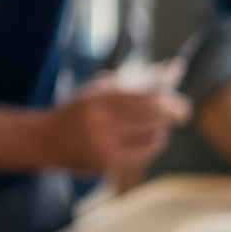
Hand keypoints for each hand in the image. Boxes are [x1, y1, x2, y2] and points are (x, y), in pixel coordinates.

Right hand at [45, 73, 189, 174]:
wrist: (47, 140)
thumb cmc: (82, 110)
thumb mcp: (104, 88)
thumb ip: (140, 79)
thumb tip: (176, 68)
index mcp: (101, 98)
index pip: (147, 99)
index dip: (171, 103)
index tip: (183, 105)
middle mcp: (102, 122)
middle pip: (154, 118)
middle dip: (172, 116)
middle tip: (180, 114)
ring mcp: (105, 145)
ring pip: (153, 137)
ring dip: (162, 130)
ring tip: (158, 126)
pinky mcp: (108, 163)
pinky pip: (145, 154)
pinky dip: (154, 145)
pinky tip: (150, 139)